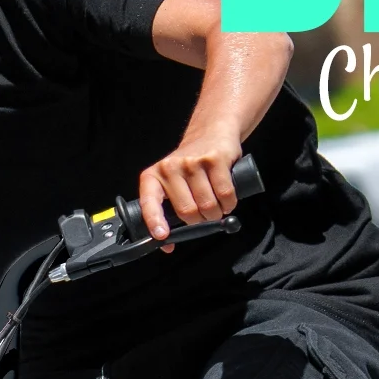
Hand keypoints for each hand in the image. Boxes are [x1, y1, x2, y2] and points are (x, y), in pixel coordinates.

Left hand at [138, 123, 244, 246]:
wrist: (211, 132)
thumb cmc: (190, 165)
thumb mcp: (172, 183)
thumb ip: (167, 211)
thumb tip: (167, 245)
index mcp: (153, 176)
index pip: (149, 202)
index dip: (155, 221)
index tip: (162, 235)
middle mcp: (170, 168)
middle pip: (187, 212)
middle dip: (200, 221)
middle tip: (204, 216)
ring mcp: (192, 162)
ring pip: (208, 206)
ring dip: (216, 214)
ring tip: (216, 207)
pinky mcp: (214, 160)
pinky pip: (225, 194)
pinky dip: (229, 204)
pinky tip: (227, 201)